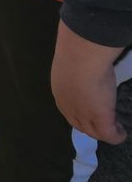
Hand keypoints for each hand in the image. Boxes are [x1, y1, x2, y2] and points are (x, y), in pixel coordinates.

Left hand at [51, 20, 125, 143]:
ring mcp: (83, 113)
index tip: (89, 110)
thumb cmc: (76, 48)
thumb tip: (83, 45)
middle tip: (104, 124)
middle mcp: (68, 105)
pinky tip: (122, 133)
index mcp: (59, 89)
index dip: (79, 112)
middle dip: (90, 126)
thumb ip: (77, 57)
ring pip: (93, 130)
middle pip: (78, 123)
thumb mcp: (72, 55)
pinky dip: (116, 136)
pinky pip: (108, 134)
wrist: (81, 55)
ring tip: (114, 129)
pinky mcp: (100, 117)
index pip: (68, 108)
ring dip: (103, 131)